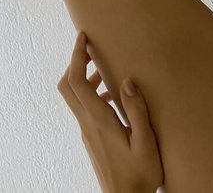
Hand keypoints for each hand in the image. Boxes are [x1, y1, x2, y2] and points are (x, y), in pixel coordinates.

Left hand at [57, 31, 163, 192]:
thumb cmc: (140, 176)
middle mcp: (87, 124)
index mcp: (98, 121)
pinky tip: (112, 96)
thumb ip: (136, 111)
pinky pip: (84, 109)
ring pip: (75, 98)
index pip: (77, 81)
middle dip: (75, 62)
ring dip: (84, 78)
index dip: (76, 56)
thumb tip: (126, 82)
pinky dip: (92, 93)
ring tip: (104, 68)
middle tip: (89, 46)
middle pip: (67, 86)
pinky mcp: (91, 139)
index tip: (82, 37)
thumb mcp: (145, 142)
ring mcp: (87, 132)